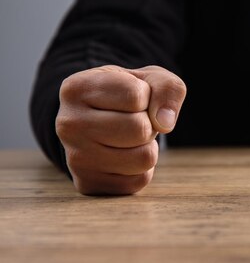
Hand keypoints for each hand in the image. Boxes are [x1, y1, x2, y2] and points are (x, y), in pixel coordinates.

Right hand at [56, 65, 186, 194]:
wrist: (99, 121)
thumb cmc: (127, 95)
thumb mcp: (150, 79)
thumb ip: (168, 88)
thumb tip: (165, 123)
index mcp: (77, 88)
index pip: (135, 96)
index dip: (147, 96)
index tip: (133, 97)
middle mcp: (68, 123)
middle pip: (140, 129)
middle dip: (149, 124)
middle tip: (134, 120)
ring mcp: (75, 157)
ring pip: (144, 158)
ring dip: (147, 146)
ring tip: (130, 137)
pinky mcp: (88, 183)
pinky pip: (139, 180)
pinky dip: (142, 168)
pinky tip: (124, 154)